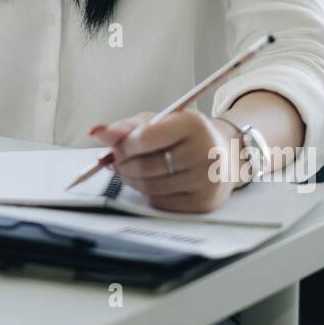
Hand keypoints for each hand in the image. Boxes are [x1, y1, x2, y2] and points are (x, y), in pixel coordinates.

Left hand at [91, 109, 244, 212]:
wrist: (226, 155)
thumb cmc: (187, 136)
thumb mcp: (162, 121)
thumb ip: (128, 127)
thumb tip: (97, 132)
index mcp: (193, 125)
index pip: (145, 138)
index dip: (123, 144)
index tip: (115, 146)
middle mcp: (204, 153)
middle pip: (145, 166)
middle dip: (123, 163)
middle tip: (117, 159)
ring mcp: (205, 181)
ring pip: (149, 186)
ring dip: (131, 179)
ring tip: (130, 169)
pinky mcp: (202, 203)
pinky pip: (159, 202)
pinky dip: (147, 193)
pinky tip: (150, 181)